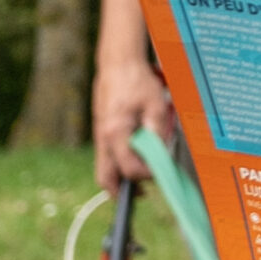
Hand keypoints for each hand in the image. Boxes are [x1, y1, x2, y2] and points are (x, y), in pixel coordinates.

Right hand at [92, 55, 172, 194]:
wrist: (118, 63)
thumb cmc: (137, 81)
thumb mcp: (156, 104)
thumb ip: (158, 132)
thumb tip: (161, 155)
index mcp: (115, 132)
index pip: (129, 168)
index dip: (145, 176)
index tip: (158, 173)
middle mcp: (103, 137)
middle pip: (104, 177)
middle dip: (120, 192)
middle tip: (140, 195)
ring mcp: (99, 135)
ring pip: (103, 168)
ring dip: (119, 178)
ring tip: (140, 181)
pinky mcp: (101, 131)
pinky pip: (107, 156)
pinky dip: (118, 163)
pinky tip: (134, 159)